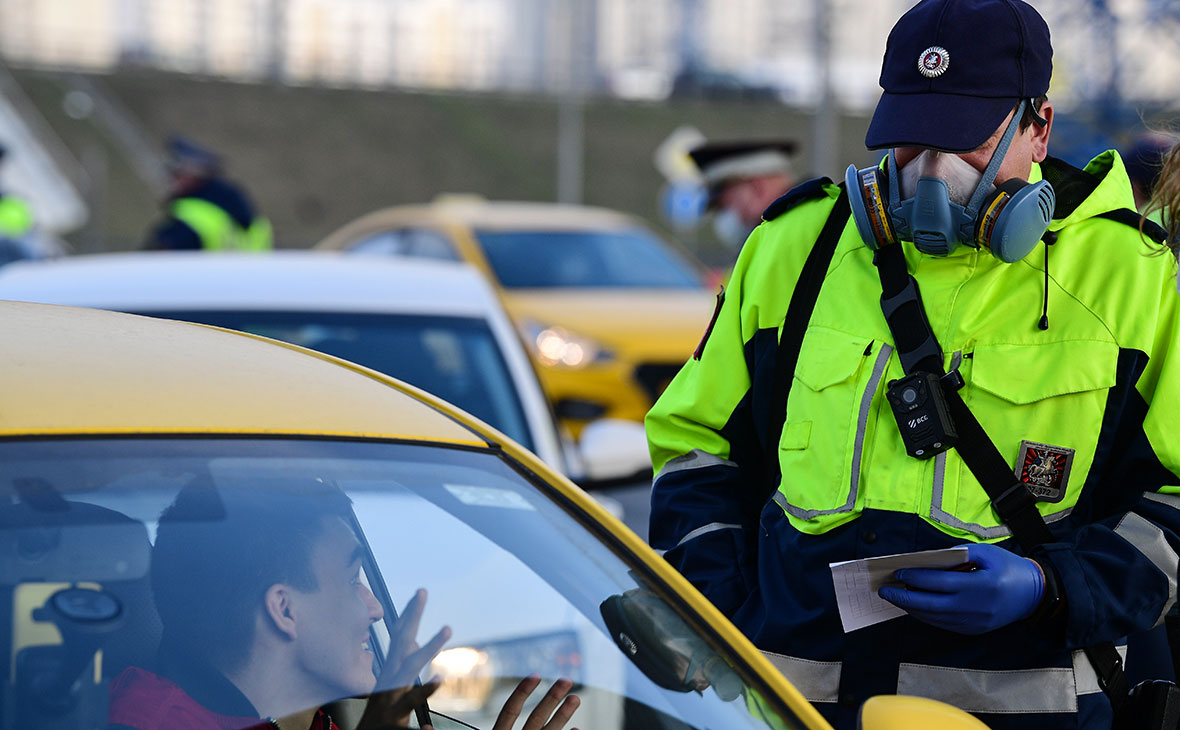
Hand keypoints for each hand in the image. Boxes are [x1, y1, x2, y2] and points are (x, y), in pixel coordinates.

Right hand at [358, 588, 451, 729]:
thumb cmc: (383, 711)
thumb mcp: (394, 682)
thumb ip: (405, 662)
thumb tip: (417, 643)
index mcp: (391, 668)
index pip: (399, 636)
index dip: (408, 614)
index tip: (419, 594)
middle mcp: (390, 675)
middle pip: (402, 640)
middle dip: (412, 615)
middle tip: (422, 591)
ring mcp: (392, 692)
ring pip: (411, 666)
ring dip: (429, 646)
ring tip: (447, 629)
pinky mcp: (396, 711)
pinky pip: (413, 699)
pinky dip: (426, 689)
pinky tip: (440, 678)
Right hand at [492, 674, 579, 729]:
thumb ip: (504, 728)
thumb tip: (508, 718)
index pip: (509, 711)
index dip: (521, 692)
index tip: (535, 675)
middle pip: (535, 719)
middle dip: (551, 699)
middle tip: (566, 681)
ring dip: (563, 714)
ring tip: (575, 699)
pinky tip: (576, 729)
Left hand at [877, 543, 1043, 634]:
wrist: (1035, 595)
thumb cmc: (1010, 569)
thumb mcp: (987, 553)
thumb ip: (958, 554)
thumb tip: (929, 560)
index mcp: (979, 585)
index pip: (938, 583)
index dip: (915, 577)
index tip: (898, 572)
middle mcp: (975, 607)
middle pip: (930, 604)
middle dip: (904, 597)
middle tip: (885, 590)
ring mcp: (974, 622)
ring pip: (934, 618)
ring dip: (912, 608)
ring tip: (895, 597)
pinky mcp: (974, 630)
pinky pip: (943, 624)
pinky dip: (926, 616)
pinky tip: (914, 607)